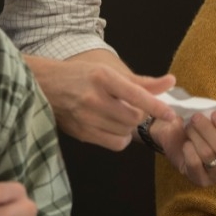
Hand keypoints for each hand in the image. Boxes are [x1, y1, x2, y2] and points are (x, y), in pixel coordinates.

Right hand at [28, 53, 177, 149]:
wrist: (45, 85)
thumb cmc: (80, 76)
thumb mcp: (109, 72)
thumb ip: (142, 82)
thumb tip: (170, 82)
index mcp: (102, 78)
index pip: (136, 95)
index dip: (156, 106)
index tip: (169, 113)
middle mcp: (93, 98)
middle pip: (133, 117)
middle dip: (139, 114)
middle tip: (133, 107)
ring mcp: (86, 118)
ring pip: (125, 132)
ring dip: (130, 126)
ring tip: (120, 115)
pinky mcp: (82, 134)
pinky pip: (115, 144)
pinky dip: (121, 137)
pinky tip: (114, 126)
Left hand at [150, 98, 215, 186]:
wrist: (184, 140)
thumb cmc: (210, 128)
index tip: (215, 114)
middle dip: (207, 129)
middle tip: (196, 117)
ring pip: (208, 154)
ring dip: (196, 136)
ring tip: (189, 126)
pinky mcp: (202, 181)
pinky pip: (194, 164)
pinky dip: (189, 150)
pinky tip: (187, 143)